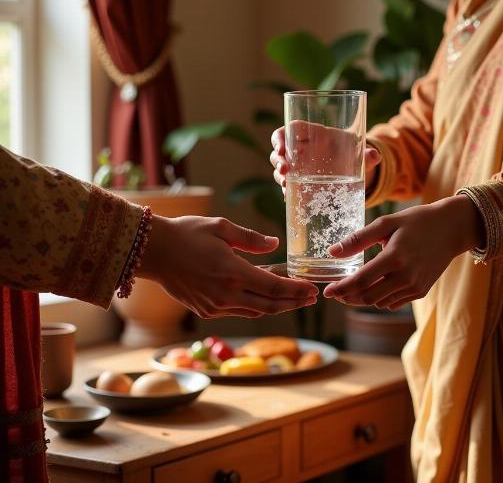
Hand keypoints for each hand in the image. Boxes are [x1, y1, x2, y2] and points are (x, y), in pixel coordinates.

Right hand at [138, 215, 318, 317]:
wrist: (153, 251)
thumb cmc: (187, 233)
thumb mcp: (222, 227)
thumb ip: (251, 239)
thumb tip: (275, 246)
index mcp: (233, 273)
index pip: (275, 287)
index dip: (297, 290)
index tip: (313, 289)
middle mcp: (226, 295)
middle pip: (270, 305)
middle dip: (294, 303)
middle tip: (311, 299)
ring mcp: (215, 306)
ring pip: (255, 311)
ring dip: (277, 307)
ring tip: (294, 300)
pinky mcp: (206, 311)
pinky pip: (239, 312)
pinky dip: (256, 307)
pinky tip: (265, 300)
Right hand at [270, 123, 380, 197]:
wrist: (354, 167)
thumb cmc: (352, 151)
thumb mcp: (360, 151)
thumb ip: (367, 153)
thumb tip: (375, 156)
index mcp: (313, 134)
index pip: (290, 129)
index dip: (281, 137)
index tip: (281, 147)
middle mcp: (301, 149)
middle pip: (280, 149)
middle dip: (277, 159)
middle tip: (284, 170)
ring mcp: (299, 165)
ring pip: (281, 168)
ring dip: (279, 175)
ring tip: (285, 185)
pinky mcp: (301, 181)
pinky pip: (289, 185)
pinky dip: (287, 191)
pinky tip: (289, 197)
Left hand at [322, 195, 483, 309]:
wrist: (451, 229)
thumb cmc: (416, 222)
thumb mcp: (386, 223)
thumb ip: (358, 239)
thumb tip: (332, 251)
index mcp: (394, 257)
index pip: (361, 281)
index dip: (341, 288)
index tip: (327, 292)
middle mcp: (405, 276)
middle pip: (368, 297)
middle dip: (349, 297)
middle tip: (337, 292)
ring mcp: (415, 286)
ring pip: (380, 302)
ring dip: (363, 299)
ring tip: (352, 290)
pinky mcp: (421, 291)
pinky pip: (394, 302)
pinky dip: (380, 299)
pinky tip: (373, 289)